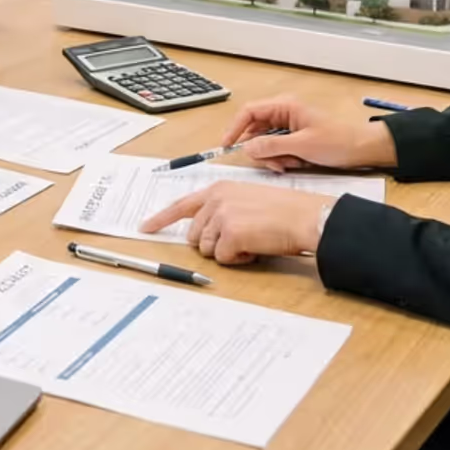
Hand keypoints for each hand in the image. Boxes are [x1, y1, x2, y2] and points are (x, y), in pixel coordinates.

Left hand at [139, 183, 332, 263]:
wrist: (303, 216)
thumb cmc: (282, 211)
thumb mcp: (246, 200)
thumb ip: (221, 210)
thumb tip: (202, 234)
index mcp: (218, 189)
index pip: (181, 205)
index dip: (162, 219)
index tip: (146, 227)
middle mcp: (215, 199)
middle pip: (194, 236)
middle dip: (213, 244)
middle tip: (240, 239)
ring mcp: (221, 216)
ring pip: (207, 249)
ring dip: (227, 252)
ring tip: (251, 241)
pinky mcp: (230, 233)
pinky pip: (222, 259)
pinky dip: (238, 260)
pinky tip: (254, 248)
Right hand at [218, 96, 397, 171]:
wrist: (362, 149)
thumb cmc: (337, 141)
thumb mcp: (302, 145)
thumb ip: (272, 145)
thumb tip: (248, 148)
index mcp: (285, 106)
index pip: (249, 112)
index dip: (235, 128)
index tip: (227, 145)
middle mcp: (284, 113)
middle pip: (255, 130)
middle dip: (261, 149)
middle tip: (273, 164)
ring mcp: (289, 126)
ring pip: (265, 142)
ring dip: (272, 156)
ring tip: (289, 164)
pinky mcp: (294, 138)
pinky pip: (277, 148)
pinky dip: (281, 159)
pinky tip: (294, 164)